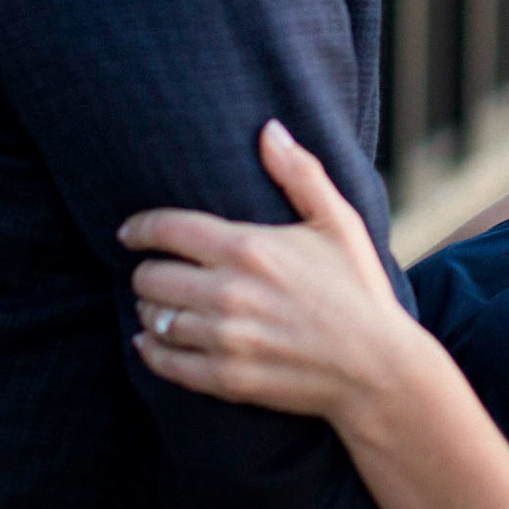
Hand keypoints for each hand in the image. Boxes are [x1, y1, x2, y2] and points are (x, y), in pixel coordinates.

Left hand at [120, 120, 429, 423]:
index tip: (129, 232)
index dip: (140, 228)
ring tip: (157, 305)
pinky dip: (151, 350)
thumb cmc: (360, 289)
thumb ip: (300, 173)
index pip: (167, 229)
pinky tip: (153, 341)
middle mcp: (228, 292)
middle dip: (147, 271)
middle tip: (153, 272)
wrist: (379, 369)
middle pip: (151, 276)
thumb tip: (269, 130)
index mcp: (248, 247)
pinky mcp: (226, 378)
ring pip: (154, 318)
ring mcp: (225, 338)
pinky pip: (165, 362)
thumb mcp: (339, 222)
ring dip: (149, 309)